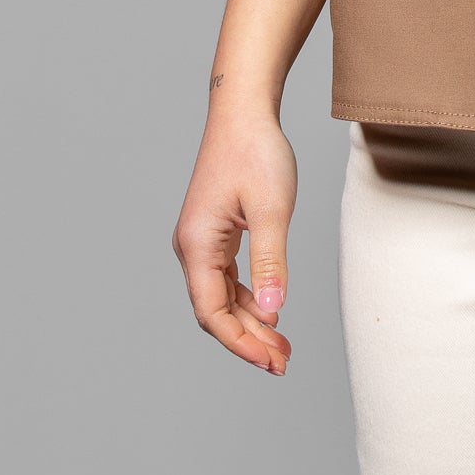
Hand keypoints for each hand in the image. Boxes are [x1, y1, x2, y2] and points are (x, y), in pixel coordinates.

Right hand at [171, 109, 296, 373]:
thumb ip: (271, 263)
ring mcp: (201, 241)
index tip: (270, 361)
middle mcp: (192, 248)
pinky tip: (271, 311)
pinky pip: (227, 278)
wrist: (244, 112)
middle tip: (283, 361)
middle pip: (215, 311)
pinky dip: (249, 297)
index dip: (240, 343)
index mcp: (197, 246)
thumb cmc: (256, 152)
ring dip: (250, 322)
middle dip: (248, 339)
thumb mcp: (272, 208)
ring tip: (281, 344)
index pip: (212, 313)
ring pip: (221, 297)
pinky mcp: (214, 233)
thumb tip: (273, 313)